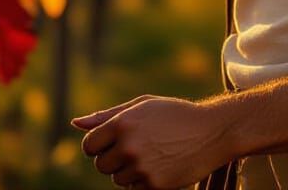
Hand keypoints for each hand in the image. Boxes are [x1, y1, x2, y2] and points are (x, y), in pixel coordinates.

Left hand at [72, 94, 232, 189]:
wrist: (211, 132)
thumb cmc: (173, 114)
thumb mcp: (141, 106)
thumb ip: (107, 116)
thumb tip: (76, 123)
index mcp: (122, 124)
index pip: (89, 146)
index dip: (98, 146)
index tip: (111, 143)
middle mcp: (128, 146)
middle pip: (101, 165)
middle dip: (113, 159)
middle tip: (136, 148)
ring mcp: (141, 168)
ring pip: (117, 179)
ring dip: (128, 171)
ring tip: (152, 154)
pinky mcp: (153, 185)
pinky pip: (134, 189)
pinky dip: (143, 181)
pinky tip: (161, 165)